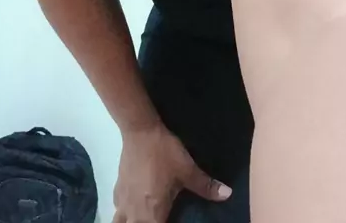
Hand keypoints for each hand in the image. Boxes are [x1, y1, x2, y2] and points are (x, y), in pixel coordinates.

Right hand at [113, 122, 231, 222]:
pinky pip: (117, 211)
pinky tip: (134, 206)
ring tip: (144, 217)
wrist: (140, 131)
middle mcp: (135, 213)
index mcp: (153, 213)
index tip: (175, 220)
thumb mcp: (187, 169)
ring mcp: (122, 202)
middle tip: (160, 217)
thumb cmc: (164, 153)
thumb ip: (205, 186)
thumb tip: (228, 194)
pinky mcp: (117, 190)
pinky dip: (124, 214)